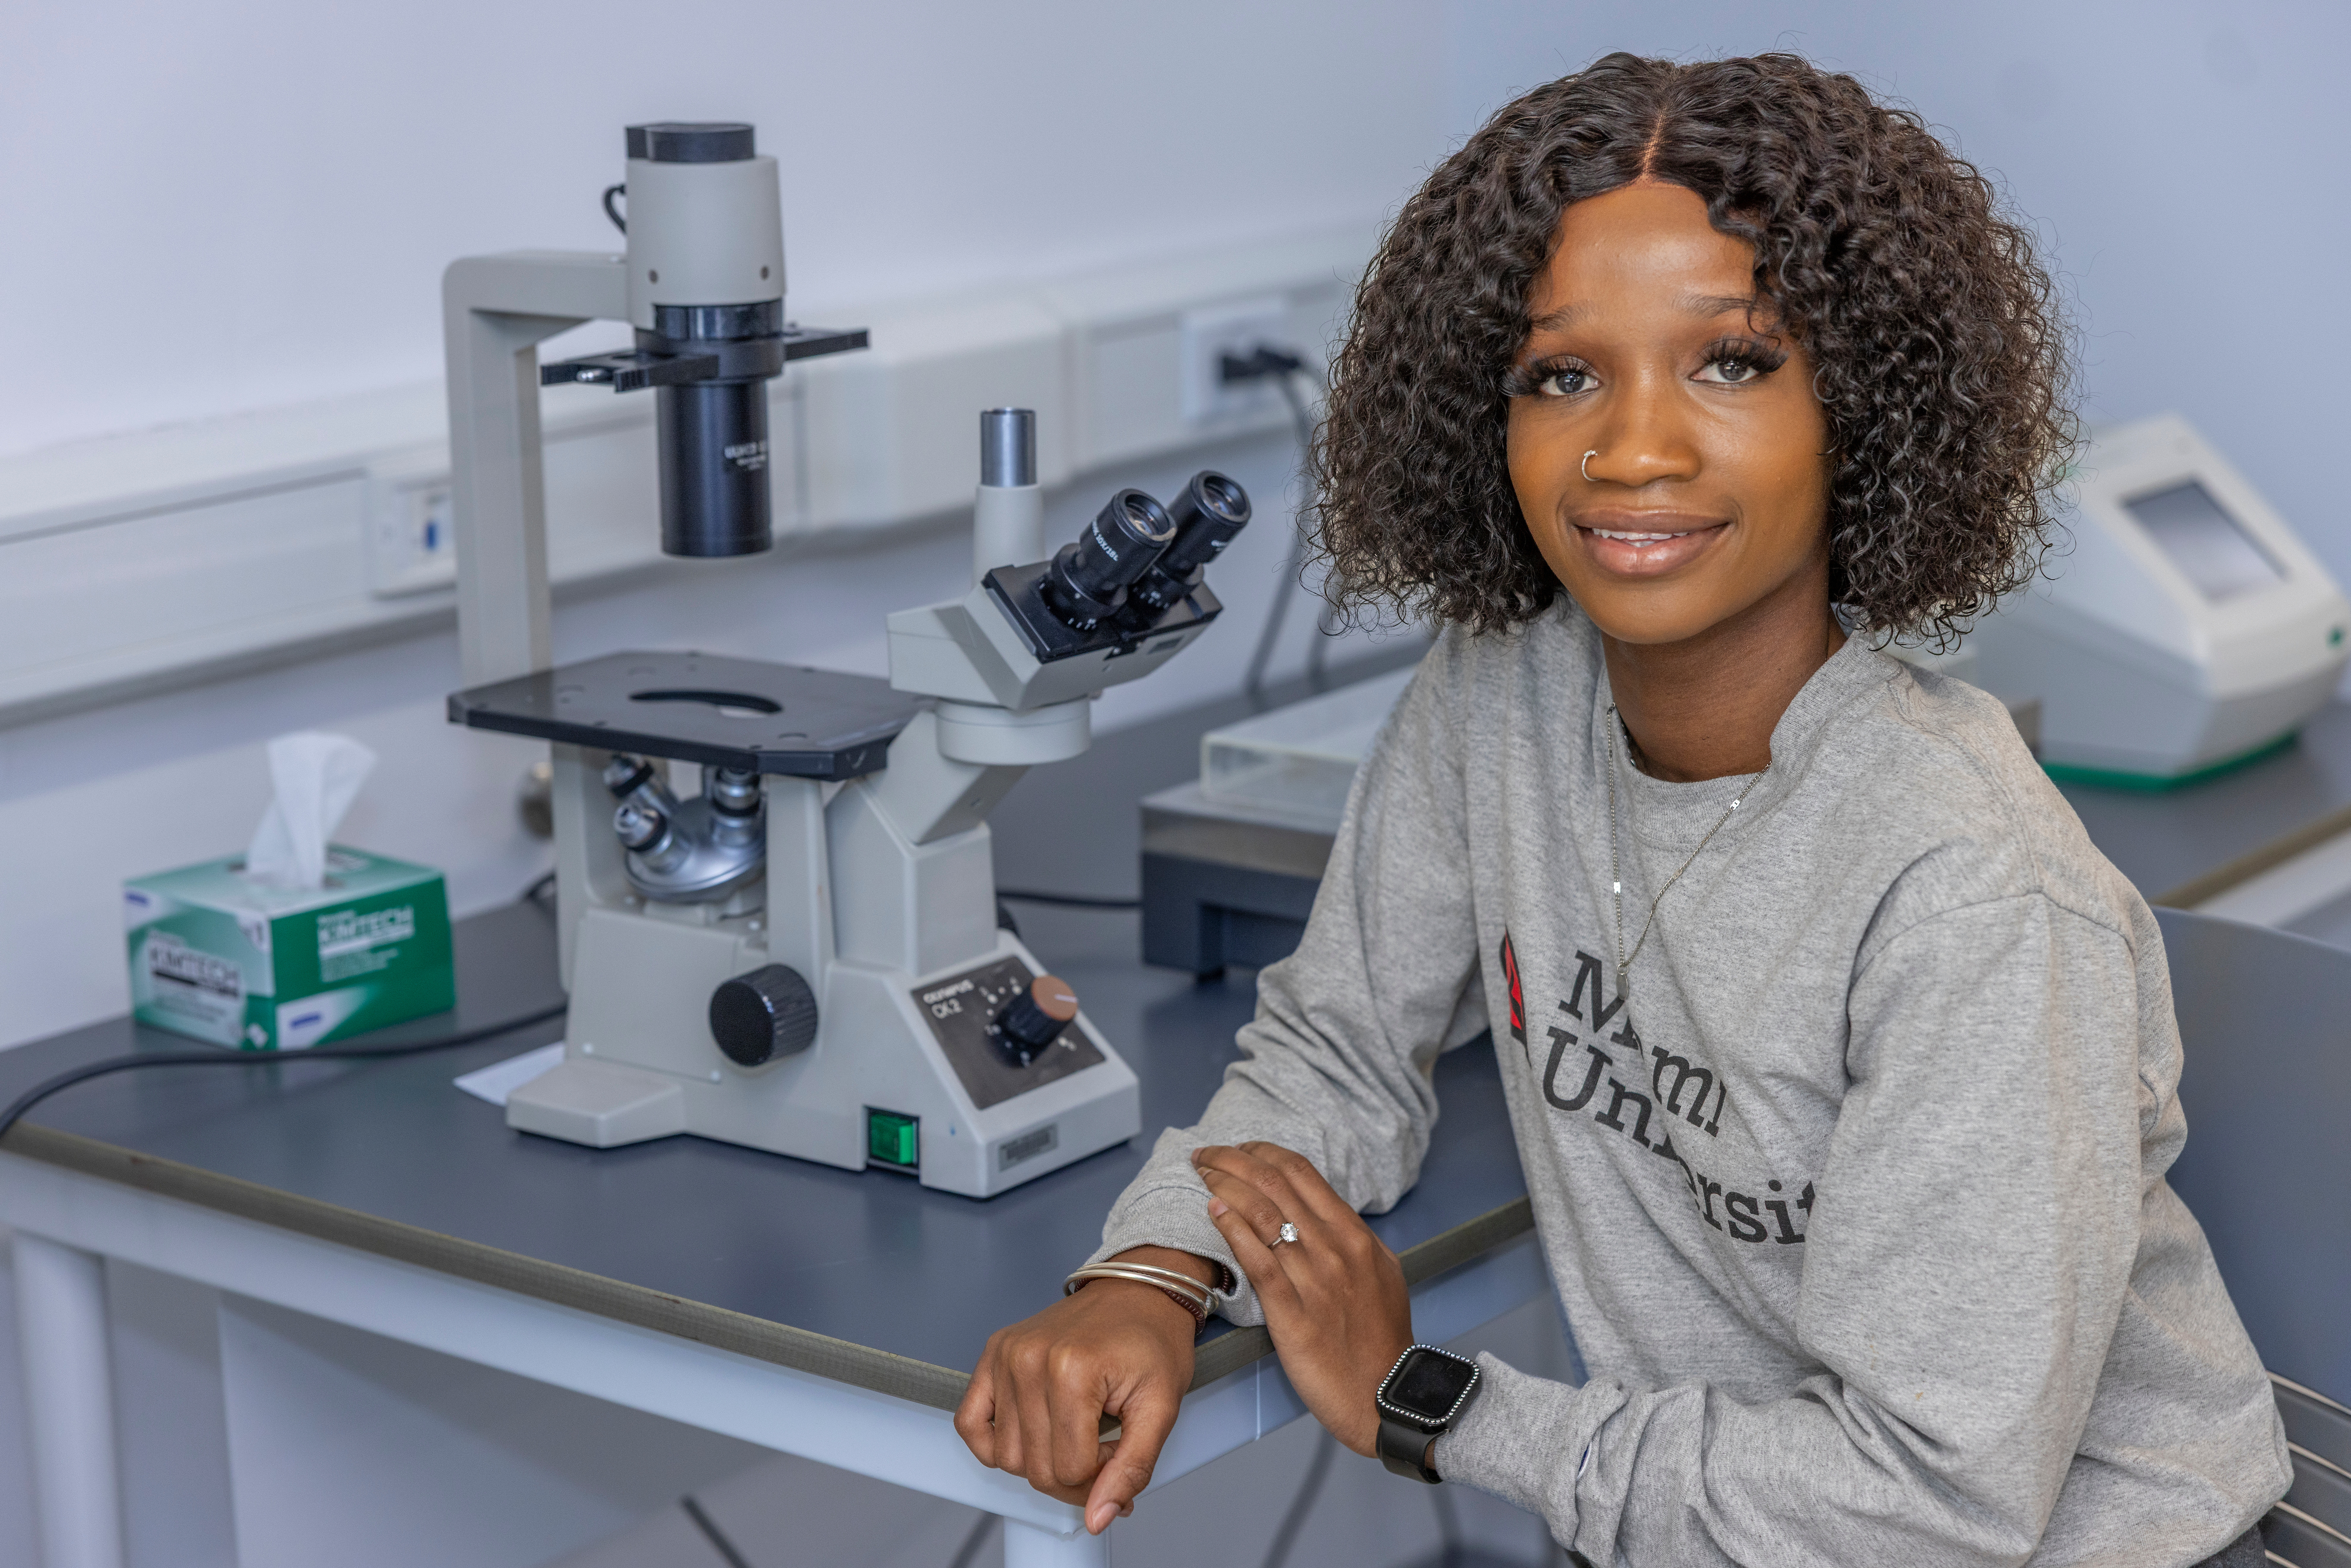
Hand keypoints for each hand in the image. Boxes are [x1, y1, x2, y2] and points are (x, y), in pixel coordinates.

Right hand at [954, 1246, 1209, 1534]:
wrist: (1138, 1292)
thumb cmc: (1152, 1343)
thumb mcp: (1161, 1409)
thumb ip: (1132, 1469)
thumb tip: (1097, 1518)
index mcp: (1072, 1370)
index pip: (1070, 1470)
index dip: (1101, 1475)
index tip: (1121, 1450)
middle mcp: (1028, 1360)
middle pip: (1036, 1469)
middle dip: (1075, 1474)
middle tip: (1104, 1446)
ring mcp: (1005, 1356)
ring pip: (1007, 1457)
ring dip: (1043, 1459)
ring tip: (1077, 1431)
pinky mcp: (992, 1354)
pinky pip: (970, 1424)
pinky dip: (994, 1444)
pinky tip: (1031, 1433)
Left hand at [1195, 1142, 1412, 1454]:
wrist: (1384, 1393)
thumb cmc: (1380, 1339)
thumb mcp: (1381, 1273)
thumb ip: (1351, 1240)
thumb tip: (1322, 1215)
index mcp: (1355, 1234)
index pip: (1302, 1173)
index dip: (1263, 1152)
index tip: (1239, 1149)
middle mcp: (1335, 1247)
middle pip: (1274, 1183)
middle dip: (1233, 1159)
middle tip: (1206, 1153)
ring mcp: (1313, 1278)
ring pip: (1261, 1212)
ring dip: (1224, 1184)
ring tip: (1201, 1173)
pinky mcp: (1292, 1311)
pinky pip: (1257, 1258)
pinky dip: (1231, 1227)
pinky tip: (1213, 1211)